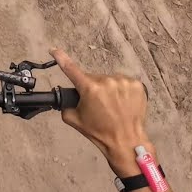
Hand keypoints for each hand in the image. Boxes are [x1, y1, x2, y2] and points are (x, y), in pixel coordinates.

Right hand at [51, 48, 148, 175]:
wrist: (126, 141)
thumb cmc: (100, 132)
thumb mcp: (75, 120)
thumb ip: (65, 104)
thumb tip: (65, 95)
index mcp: (90, 89)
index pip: (71, 69)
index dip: (61, 58)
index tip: (54, 50)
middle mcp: (107, 81)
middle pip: (93, 79)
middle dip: (92, 88)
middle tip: (97, 105)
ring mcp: (124, 82)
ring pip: (109, 80)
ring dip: (108, 89)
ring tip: (112, 106)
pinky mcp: (137, 85)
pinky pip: (123, 83)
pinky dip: (121, 91)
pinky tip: (122, 103)